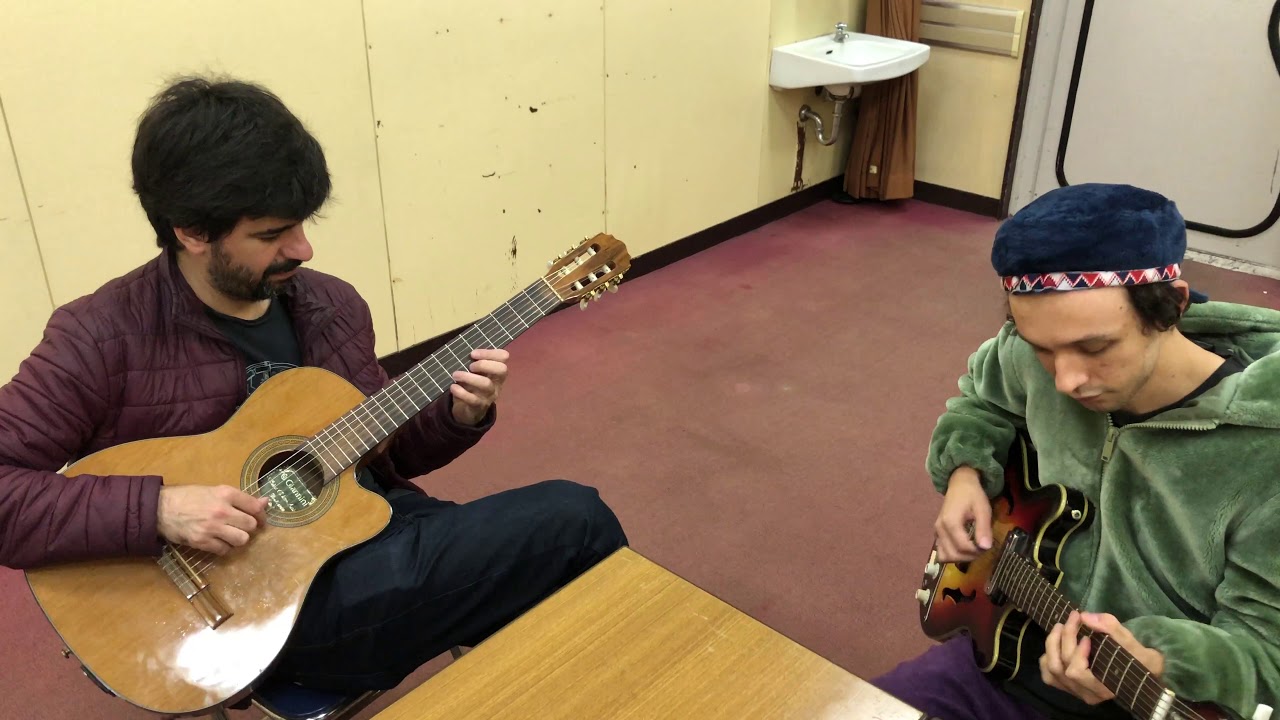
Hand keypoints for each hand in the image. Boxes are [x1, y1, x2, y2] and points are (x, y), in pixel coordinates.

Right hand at [157, 485, 269, 554]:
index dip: (261, 515)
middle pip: (251, 525)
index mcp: (226, 494)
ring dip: (238, 539)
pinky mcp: (202, 542)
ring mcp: (212, 528)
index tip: (260, 519)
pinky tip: (218, 541)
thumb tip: (265, 502)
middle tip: (241, 527)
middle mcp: (222, 511)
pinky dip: (224, 548)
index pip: (255, 507)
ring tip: (230, 535)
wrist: (161, 508)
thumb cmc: (189, 497)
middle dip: (248, 527)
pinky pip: (224, 550)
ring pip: (241, 540)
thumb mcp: (215, 491)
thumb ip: (240, 499)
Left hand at [450, 348, 508, 425]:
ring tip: (456, 375)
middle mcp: (496, 383)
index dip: (490, 352)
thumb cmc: (471, 387)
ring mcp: (489, 396)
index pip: (503, 357)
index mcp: (496, 372)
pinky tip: (453, 387)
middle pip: (502, 370)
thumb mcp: (475, 374)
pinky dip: (461, 392)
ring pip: (486, 384)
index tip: (473, 354)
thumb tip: (464, 352)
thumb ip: (474, 364)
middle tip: (470, 366)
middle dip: (484, 364)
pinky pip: (473, 399)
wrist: (469, 412)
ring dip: (469, 377)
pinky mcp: (479, 406)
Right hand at [933, 467, 991, 561]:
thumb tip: (986, 547)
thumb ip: (983, 528)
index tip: (987, 546)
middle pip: (952, 554)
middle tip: (981, 548)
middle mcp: (940, 529)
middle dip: (969, 556)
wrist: (960, 484)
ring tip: (972, 549)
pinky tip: (964, 547)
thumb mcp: (982, 509)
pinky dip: (953, 554)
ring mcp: (936, 532)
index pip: (962, 547)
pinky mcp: (937, 534)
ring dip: (960, 558)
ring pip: (944, 556)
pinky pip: (942, 551)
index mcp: (950, 522)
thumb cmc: (973, 495)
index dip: (977, 551)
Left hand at [1041, 611, 1165, 704]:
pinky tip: (1057, 645)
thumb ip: (1111, 628)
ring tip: (1061, 626)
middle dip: (1065, 638)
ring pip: (1051, 670)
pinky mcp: (1069, 688)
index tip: (1087, 637)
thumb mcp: (1131, 642)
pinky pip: (1048, 675)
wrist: (1141, 672)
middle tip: (1073, 618)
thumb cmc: (1138, 658)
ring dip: (1052, 644)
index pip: (1077, 672)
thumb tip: (1085, 616)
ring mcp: (1077, 693)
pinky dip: (1047, 657)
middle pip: (1062, 667)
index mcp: (1105, 687)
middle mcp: (1089, 694)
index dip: (1077, 652)